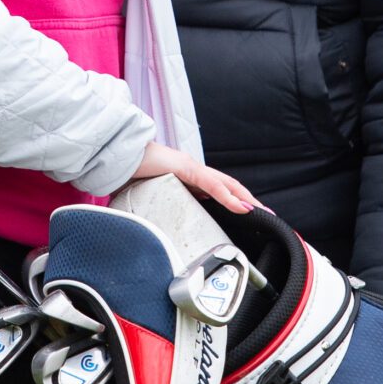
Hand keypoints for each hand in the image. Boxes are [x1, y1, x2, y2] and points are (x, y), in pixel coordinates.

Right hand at [128, 142, 256, 213]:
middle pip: (228, 185)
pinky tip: (240, 206)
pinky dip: (228, 196)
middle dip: (248, 200)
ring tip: (260, 211)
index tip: (247, 214)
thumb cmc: (128, 172)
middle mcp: (192, 170)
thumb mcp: (147, 196)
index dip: (233, 200)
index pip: (216, 189)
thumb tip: (149, 228)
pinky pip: (211, 184)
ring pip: (226, 184)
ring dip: (245, 198)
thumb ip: (155, 208)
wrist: (116, 154)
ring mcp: (190, 167)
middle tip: (266, 215)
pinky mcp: (184, 168)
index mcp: (186, 177)